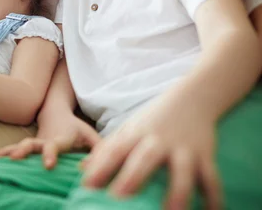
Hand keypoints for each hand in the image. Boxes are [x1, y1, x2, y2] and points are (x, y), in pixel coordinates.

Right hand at [0, 114, 99, 168]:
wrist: (55, 112)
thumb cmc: (76, 128)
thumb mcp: (91, 136)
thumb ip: (97, 149)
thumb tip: (90, 167)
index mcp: (59, 139)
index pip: (54, 146)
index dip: (51, 154)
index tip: (48, 165)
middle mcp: (43, 141)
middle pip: (31, 144)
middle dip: (23, 150)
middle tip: (15, 157)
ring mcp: (33, 143)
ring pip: (19, 146)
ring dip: (8, 151)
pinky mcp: (27, 147)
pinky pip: (13, 150)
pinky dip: (2, 154)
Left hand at [82, 100, 221, 209]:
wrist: (192, 98)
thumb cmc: (154, 119)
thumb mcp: (129, 129)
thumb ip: (107, 149)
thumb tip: (82, 169)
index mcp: (136, 134)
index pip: (115, 150)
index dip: (100, 167)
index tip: (87, 186)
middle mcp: (159, 140)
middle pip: (145, 158)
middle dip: (133, 177)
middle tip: (119, 198)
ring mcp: (184, 148)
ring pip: (182, 170)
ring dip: (177, 192)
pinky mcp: (205, 154)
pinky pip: (211, 177)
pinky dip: (214, 196)